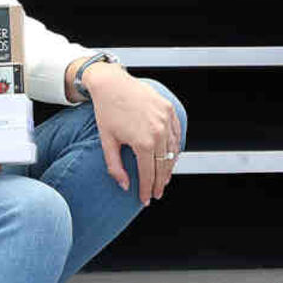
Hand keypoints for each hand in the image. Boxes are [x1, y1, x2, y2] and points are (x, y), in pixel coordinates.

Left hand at [83, 65, 180, 205]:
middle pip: (163, 165)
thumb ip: (115, 167)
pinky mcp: (169, 110)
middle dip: (160, 183)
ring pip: (173, 152)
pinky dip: (174, 148)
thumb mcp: (107, 142)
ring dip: (169, 167)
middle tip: (156, 193)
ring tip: (163, 179)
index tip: (145, 200)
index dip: (147, 189)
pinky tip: (170, 158)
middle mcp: (159, 132)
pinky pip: (176, 135)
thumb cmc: (106, 111)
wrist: (111, 83)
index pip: (149, 174)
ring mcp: (167, 120)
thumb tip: (124, 186)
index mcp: (143, 142)